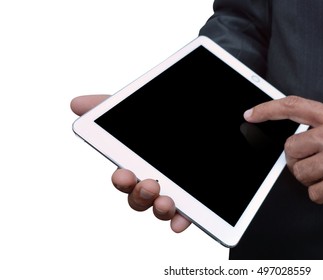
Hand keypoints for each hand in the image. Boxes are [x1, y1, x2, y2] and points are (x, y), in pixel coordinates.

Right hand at [70, 95, 190, 231]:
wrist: (201, 127)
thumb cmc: (161, 124)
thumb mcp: (138, 110)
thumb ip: (107, 106)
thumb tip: (76, 105)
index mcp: (136, 165)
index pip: (124, 179)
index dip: (122, 180)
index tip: (123, 175)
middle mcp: (153, 182)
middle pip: (139, 198)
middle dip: (140, 194)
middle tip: (149, 185)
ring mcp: (173, 193)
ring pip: (159, 209)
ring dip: (159, 209)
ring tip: (165, 201)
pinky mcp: (192, 200)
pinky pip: (184, 216)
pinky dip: (180, 220)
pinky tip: (179, 222)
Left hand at [244, 96, 322, 203]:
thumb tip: (299, 134)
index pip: (293, 106)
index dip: (267, 109)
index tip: (251, 114)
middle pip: (290, 149)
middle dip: (297, 158)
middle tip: (312, 160)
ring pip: (300, 173)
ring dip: (310, 177)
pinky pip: (314, 193)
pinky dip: (322, 193)